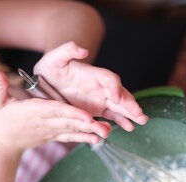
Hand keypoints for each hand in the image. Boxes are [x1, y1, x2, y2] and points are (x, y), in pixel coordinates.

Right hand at [0, 72, 109, 153]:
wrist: (2, 144)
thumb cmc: (0, 121)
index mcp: (32, 112)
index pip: (54, 111)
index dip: (71, 113)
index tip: (86, 115)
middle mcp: (44, 123)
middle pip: (69, 122)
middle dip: (87, 124)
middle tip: (105, 126)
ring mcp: (49, 131)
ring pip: (72, 130)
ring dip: (90, 132)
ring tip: (107, 132)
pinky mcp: (53, 136)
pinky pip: (70, 137)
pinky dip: (84, 138)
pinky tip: (98, 139)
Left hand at [33, 41, 147, 130]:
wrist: (44, 82)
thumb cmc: (50, 68)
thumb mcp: (54, 58)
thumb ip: (67, 50)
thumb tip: (83, 50)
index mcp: (92, 74)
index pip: (109, 79)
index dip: (115, 88)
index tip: (116, 99)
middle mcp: (99, 86)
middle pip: (119, 93)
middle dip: (129, 104)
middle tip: (139, 114)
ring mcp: (99, 98)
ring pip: (119, 106)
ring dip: (130, 113)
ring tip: (141, 121)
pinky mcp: (95, 109)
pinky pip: (111, 115)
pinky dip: (120, 121)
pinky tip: (129, 127)